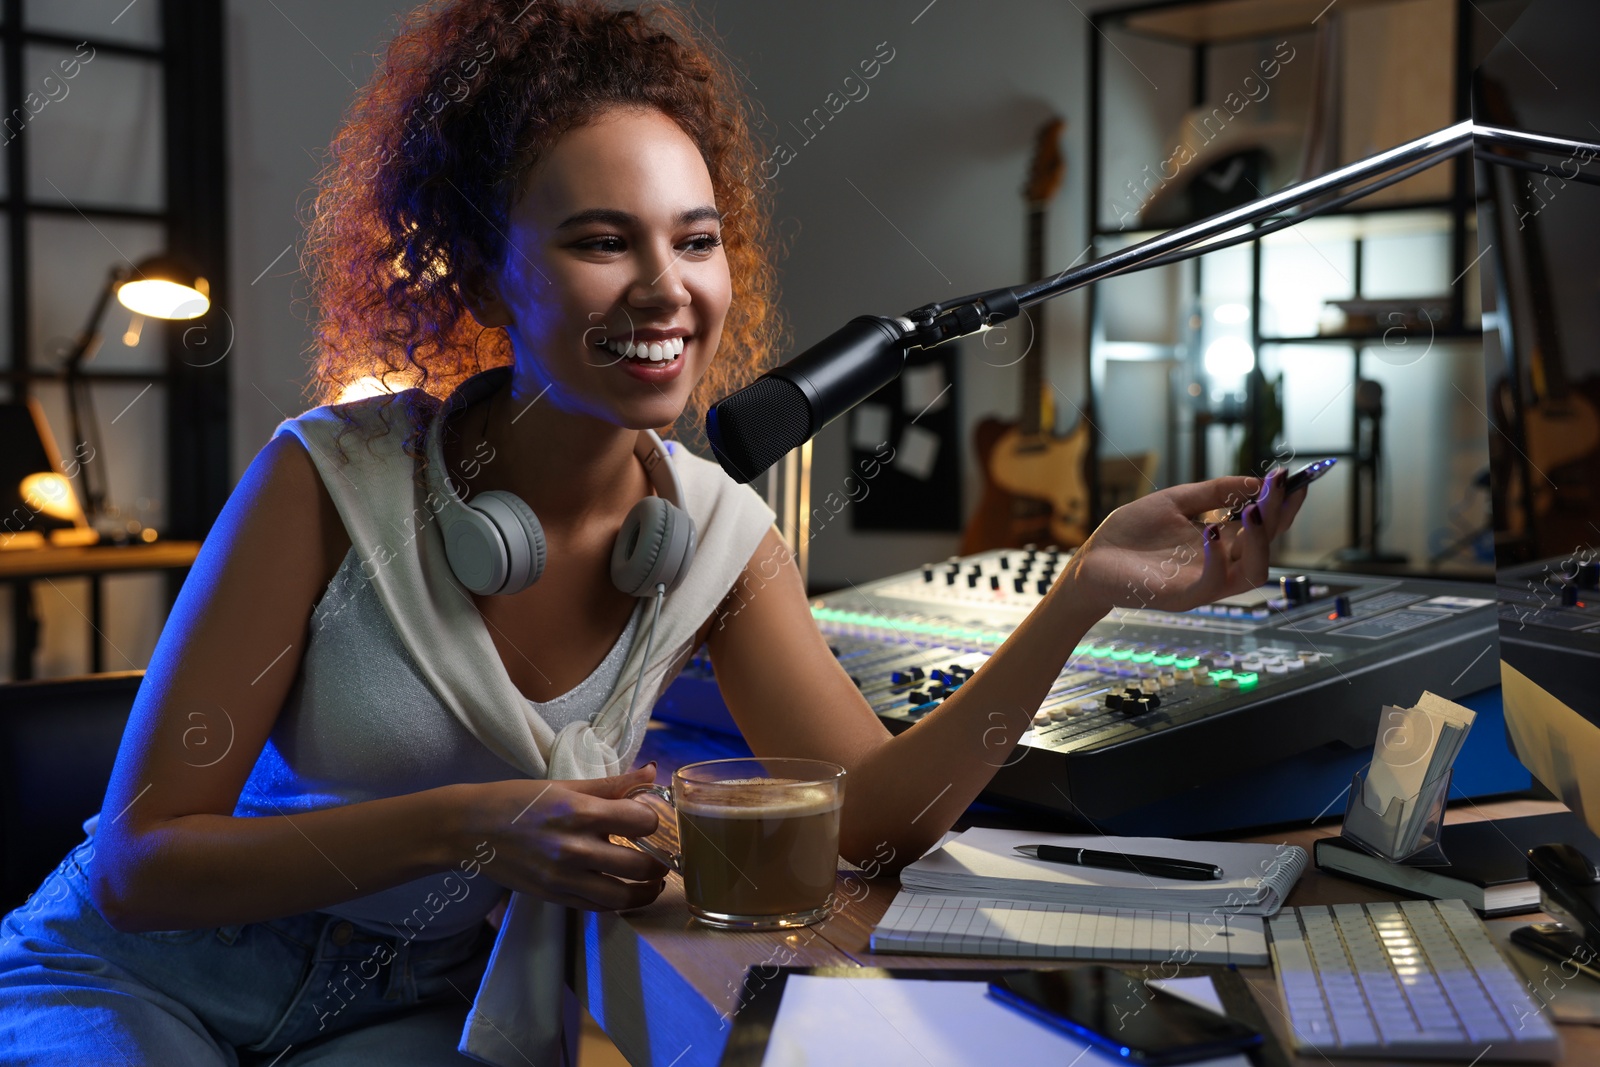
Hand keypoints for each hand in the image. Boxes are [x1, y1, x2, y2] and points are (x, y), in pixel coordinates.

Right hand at [464, 764, 668, 911]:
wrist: (468, 829)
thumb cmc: (516, 800)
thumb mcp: (563, 784)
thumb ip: (612, 784)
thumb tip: (651, 773)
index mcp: (578, 811)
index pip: (640, 821)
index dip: (653, 819)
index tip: (650, 819)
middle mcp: (573, 848)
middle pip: (639, 865)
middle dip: (659, 861)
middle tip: (662, 855)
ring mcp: (563, 878)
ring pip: (623, 896)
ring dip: (646, 891)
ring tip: (653, 881)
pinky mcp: (554, 897)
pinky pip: (598, 908)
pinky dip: (618, 903)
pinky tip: (625, 891)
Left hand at [1061, 468, 1305, 615]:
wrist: (1091, 560)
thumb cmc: (1130, 534)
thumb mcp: (1174, 501)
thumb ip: (1212, 492)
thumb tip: (1254, 480)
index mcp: (1221, 544)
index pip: (1264, 527)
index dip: (1282, 505)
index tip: (1294, 478)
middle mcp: (1219, 566)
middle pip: (1268, 547)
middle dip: (1279, 515)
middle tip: (1279, 485)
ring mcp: (1203, 585)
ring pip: (1253, 572)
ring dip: (1262, 540)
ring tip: (1255, 507)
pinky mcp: (1181, 597)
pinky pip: (1213, 584)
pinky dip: (1218, 558)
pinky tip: (1212, 531)